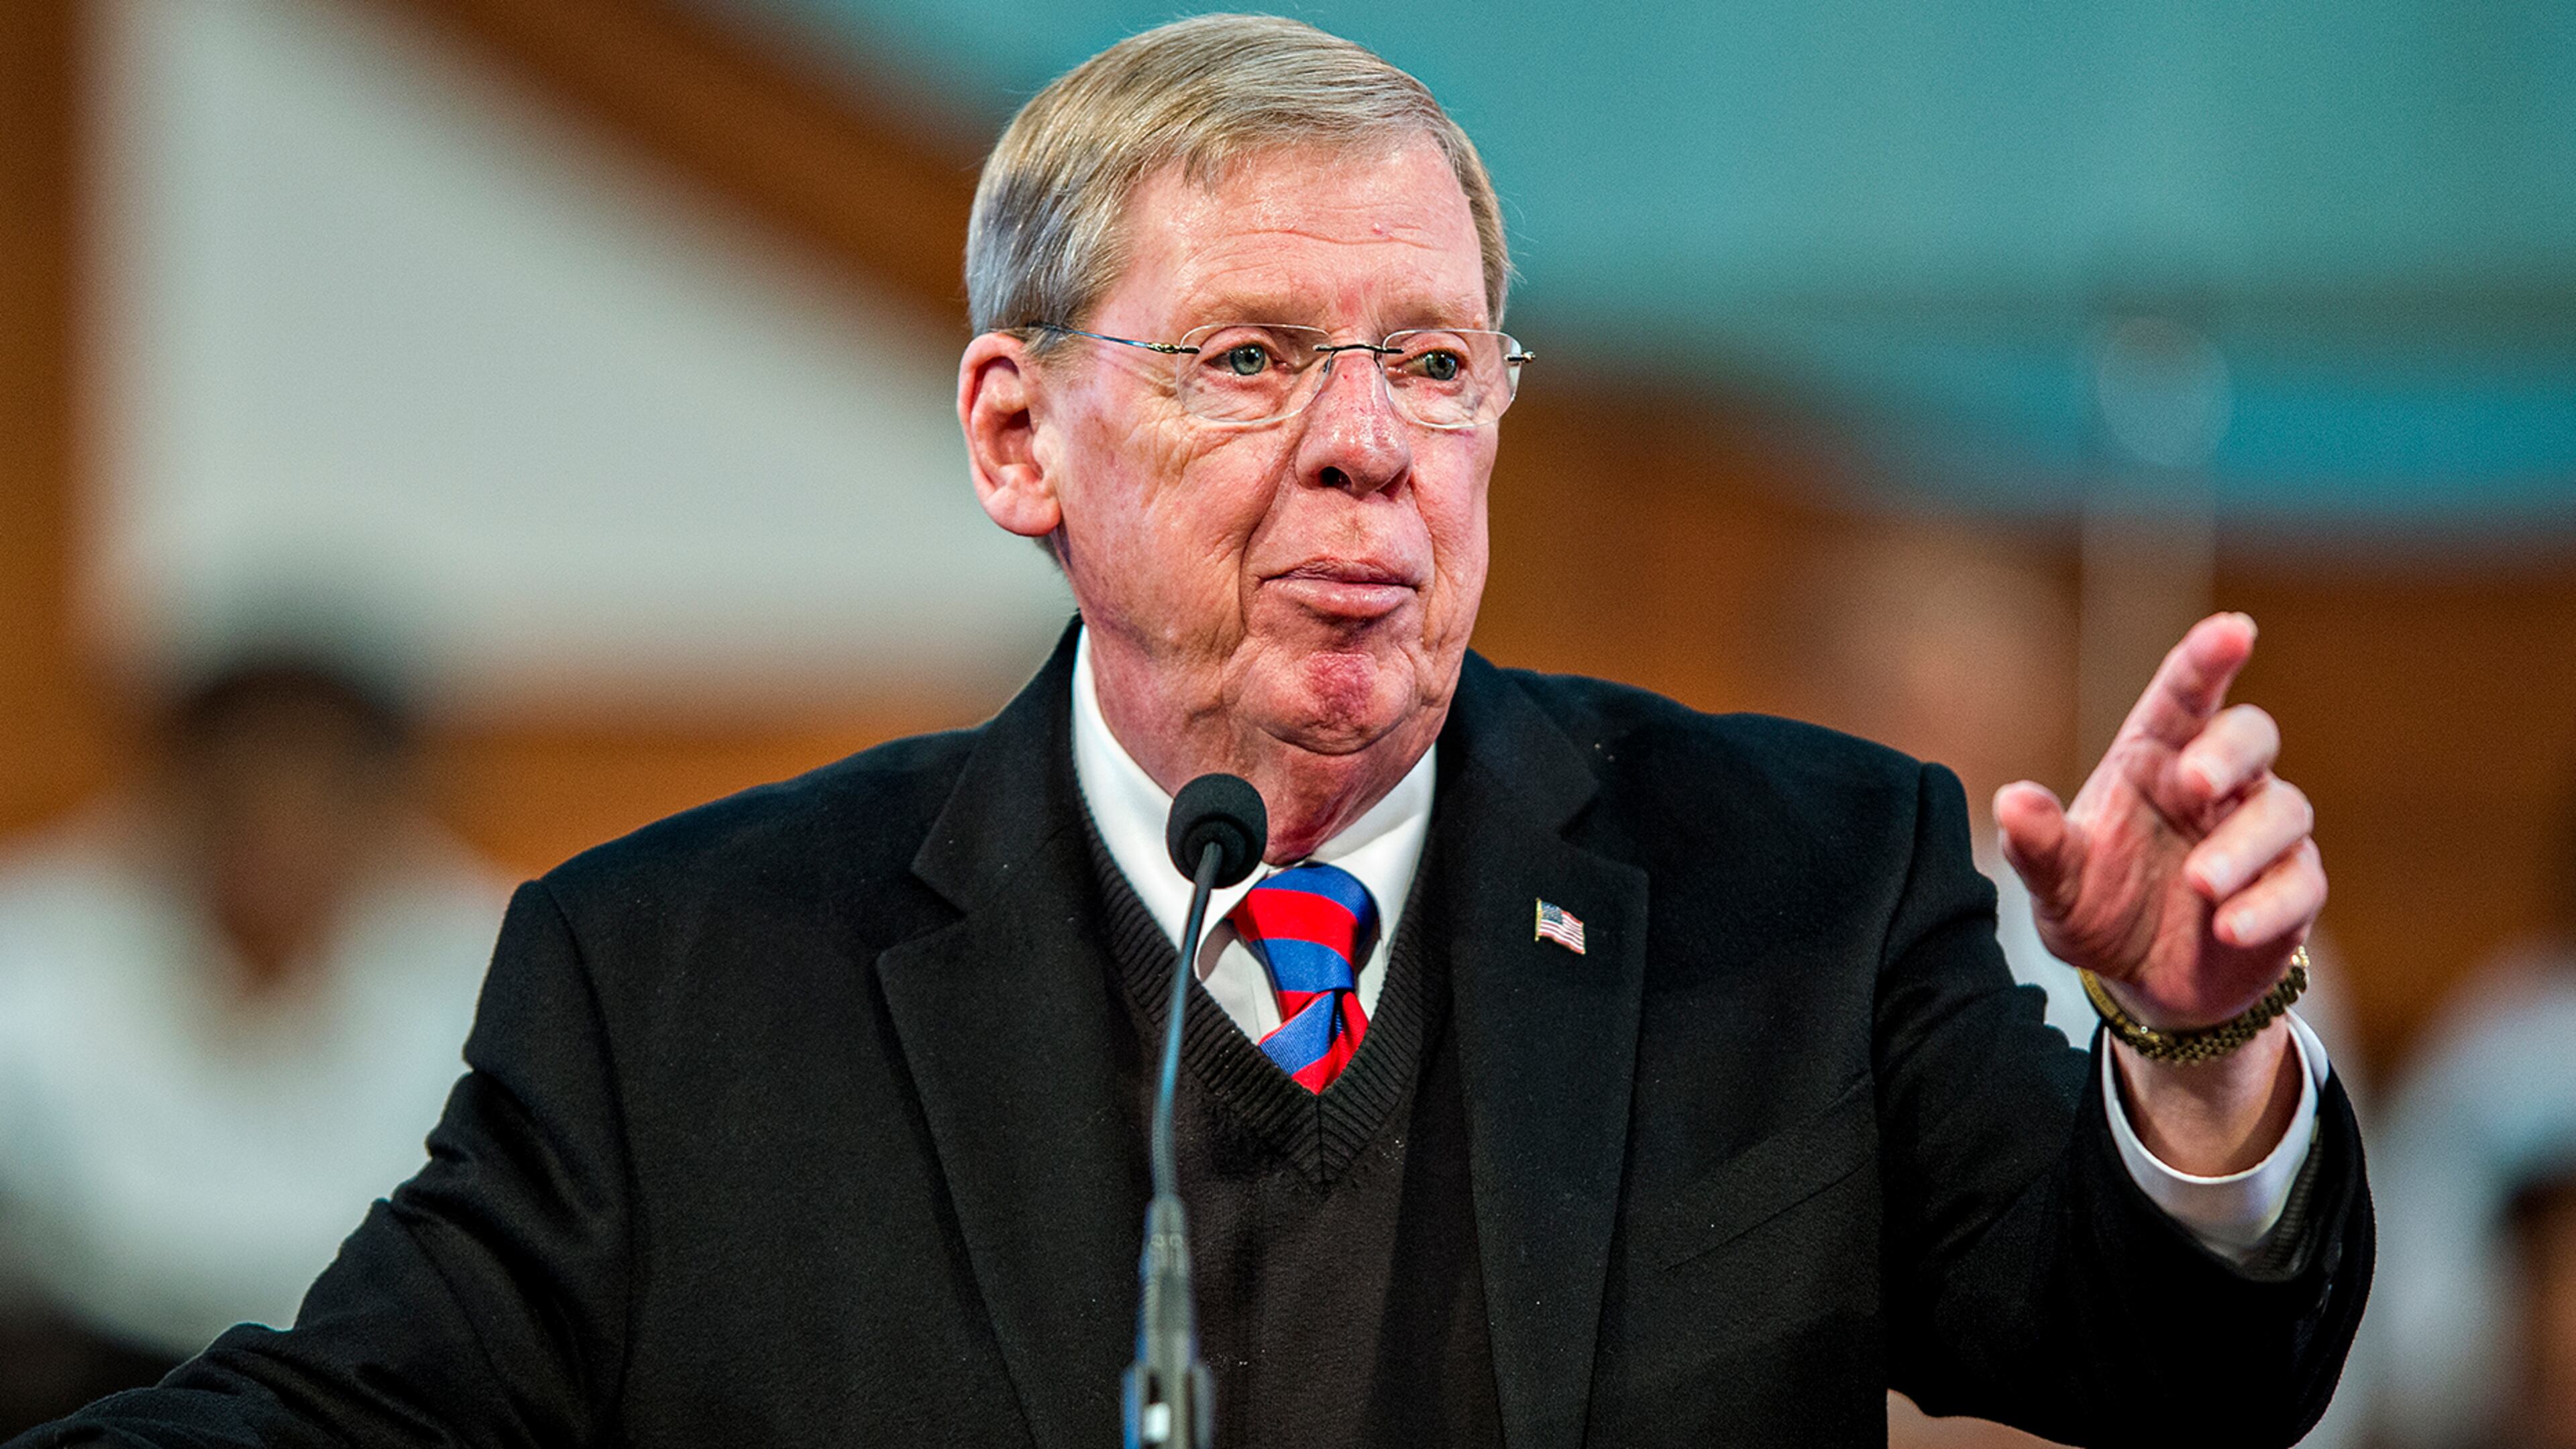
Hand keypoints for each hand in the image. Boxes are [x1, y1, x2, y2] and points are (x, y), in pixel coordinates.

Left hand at [1995, 613, 2322, 1028]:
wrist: (2143, 983)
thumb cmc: (2099, 906)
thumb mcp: (2056, 883)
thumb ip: (2038, 845)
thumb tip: (2011, 799)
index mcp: (2155, 760)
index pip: (2186, 695)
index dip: (2208, 658)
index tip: (2234, 629)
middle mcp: (2215, 786)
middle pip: (2250, 734)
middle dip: (2230, 750)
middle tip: (2196, 783)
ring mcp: (2260, 835)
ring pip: (2284, 809)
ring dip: (2243, 845)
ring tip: (2200, 885)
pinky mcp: (2292, 890)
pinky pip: (2299, 883)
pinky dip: (2267, 904)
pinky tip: (2228, 929)